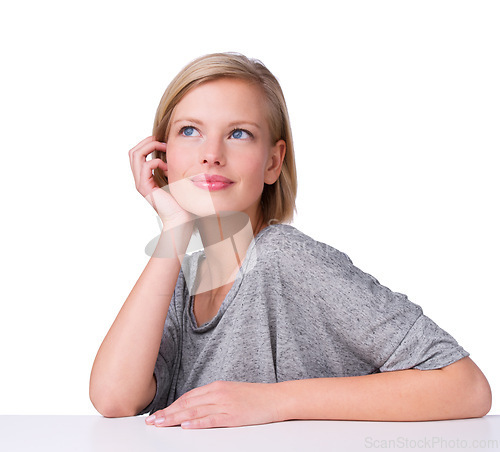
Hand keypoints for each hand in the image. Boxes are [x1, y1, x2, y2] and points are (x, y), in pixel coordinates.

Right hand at [128, 136, 190, 225]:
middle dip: (146, 141)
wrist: (180, 218)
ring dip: (149, 147)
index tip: (163, 142)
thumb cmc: (180, 200)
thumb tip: (175, 153)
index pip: (137, 153)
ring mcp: (141, 183)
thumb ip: (170, 167)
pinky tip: (167, 167)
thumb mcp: (175, 178)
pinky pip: (145, 167)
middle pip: (133, 152)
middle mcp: (140, 179)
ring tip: (163, 147)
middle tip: (161, 140)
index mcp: (145, 177)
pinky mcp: (145, 188)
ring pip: (135, 155)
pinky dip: (156, 161)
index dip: (147, 143)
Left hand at [145, 381, 282, 428]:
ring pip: (195, 412)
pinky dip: (197, 424)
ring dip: (175, 419)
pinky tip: (186, 427)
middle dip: (168, 413)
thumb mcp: (231, 392)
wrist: (275, 398)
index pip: (188, 397)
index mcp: (217, 387)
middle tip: (152, 421)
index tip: (158, 414)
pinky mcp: (234, 416)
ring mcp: (225, 405)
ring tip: (161, 424)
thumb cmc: (254, 396)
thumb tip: (196, 407)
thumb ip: (213, 398)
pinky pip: (212, 420)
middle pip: (188, 404)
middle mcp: (218, 394)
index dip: (171, 406)